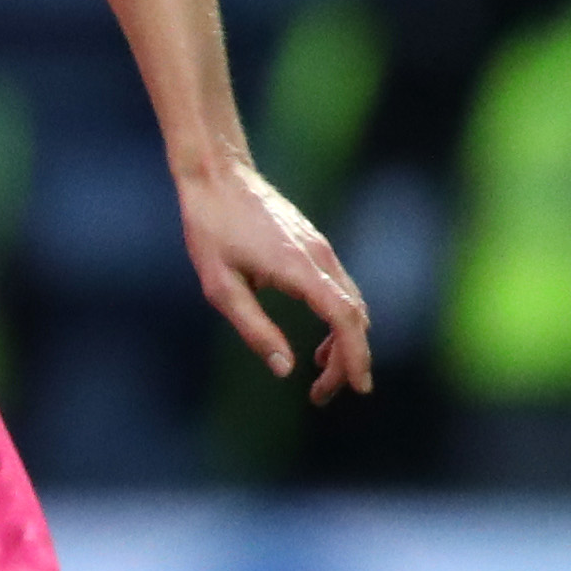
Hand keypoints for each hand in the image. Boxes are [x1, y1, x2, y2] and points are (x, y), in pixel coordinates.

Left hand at [182, 159, 374, 403]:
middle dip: (348, 360)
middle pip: (354, 317)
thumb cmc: (211, 229)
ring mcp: (321, 249)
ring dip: (345, 343)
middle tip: (322, 396)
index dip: (356, 356)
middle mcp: (320, 257)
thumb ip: (254, 329)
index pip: (344, 319)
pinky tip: (320, 344)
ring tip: (321, 376)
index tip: (359, 388)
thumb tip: (284, 369)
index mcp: (299, 268)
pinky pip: (340, 290)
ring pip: (352, 304)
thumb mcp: (220, 287)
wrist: (217, 174)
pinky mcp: (314, 245)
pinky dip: (339, 321)